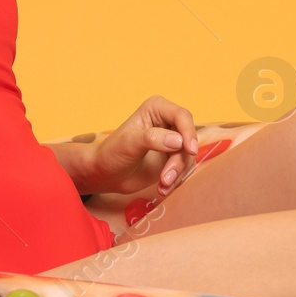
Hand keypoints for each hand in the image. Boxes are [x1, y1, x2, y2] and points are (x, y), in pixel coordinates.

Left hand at [81, 94, 198, 196]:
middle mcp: (168, 121)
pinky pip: (185, 167)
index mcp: (157, 108)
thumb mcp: (129, 143)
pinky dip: (177, 179)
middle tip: (165, 178)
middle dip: (180, 160)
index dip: (189, 132)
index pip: (182, 116)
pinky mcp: (173, 157)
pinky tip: (162, 188)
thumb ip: (152, 138)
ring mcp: (172, 140)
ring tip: (162, 185)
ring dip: (178, 173)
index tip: (189, 151)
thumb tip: (179, 141)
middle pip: (189, 138)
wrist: (106, 174)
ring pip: (189, 156)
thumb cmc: (112, 153)